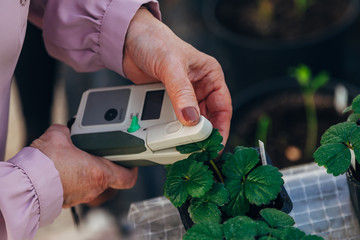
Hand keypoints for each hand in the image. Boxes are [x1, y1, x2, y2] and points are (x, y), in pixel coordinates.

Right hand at [30, 124, 137, 207]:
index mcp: (99, 173)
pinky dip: (78, 180)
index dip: (132, 169)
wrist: (25, 184)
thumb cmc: (45, 163)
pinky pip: (80, 189)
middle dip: (108, 166)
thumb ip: (67, 131)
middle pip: (111, 179)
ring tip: (82, 160)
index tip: (131, 162)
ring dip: (92, 174)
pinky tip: (67, 169)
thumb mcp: (58, 135)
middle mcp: (94, 188)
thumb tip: (66, 130)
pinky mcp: (68, 200)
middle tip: (102, 154)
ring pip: (95, 185)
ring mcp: (81, 196)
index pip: (128, 178)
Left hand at [123, 8, 231, 143]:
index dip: (221, 127)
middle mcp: (199, 86)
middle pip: (208, 117)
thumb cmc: (155, 42)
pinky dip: (172, 129)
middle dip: (203, 134)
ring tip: (182, 146)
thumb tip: (190, 118)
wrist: (128, 40)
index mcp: (210, 75)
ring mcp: (183, 94)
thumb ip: (181, 92)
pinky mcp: (168, 100)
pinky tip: (168, 136)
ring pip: (190, 120)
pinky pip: (174, 119)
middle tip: (198, 150)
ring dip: (186, 133)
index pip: (223, 106)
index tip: (216, 144)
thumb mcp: (171, 66)